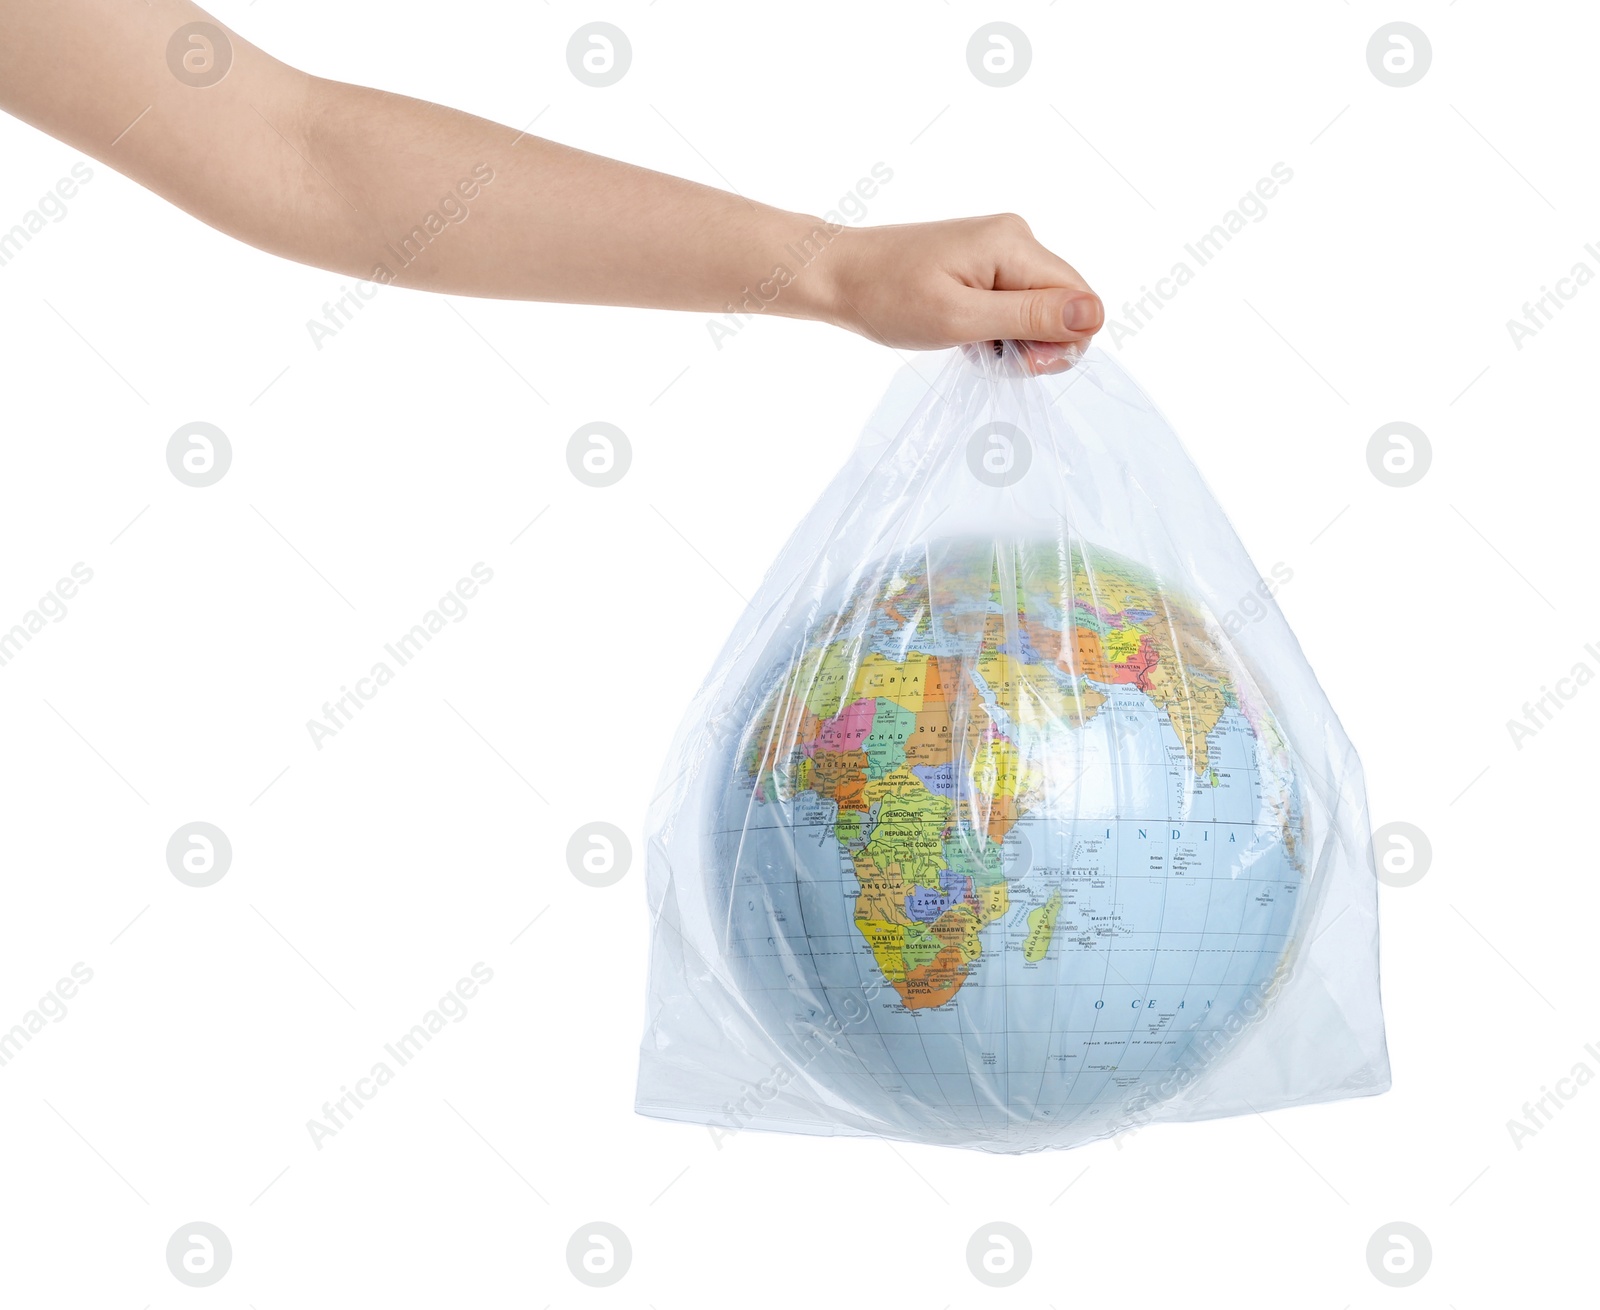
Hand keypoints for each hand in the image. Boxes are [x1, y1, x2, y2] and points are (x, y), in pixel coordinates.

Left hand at [807, 214, 1102, 374]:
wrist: (836, 275)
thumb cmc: (887, 298)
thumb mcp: (960, 318)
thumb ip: (1029, 318)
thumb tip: (1094, 315)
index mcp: (1015, 244)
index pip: (1081, 299)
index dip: (1062, 341)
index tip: (1018, 362)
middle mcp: (1015, 237)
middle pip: (1063, 304)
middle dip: (1037, 343)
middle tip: (991, 359)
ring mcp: (999, 248)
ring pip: (1039, 309)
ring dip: (1015, 340)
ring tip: (972, 348)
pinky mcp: (982, 263)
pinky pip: (1014, 304)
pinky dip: (997, 330)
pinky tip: (968, 339)